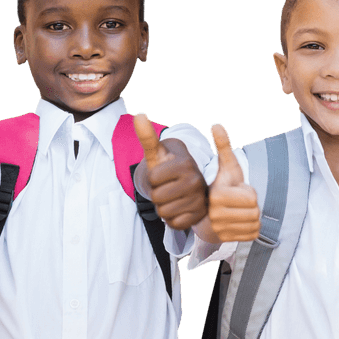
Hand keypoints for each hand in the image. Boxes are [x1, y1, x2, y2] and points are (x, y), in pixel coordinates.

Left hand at [134, 112, 206, 229]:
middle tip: (167, 186)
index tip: (163, 173)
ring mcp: (200, 200)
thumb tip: (139, 115)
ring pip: (164, 211)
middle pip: (157, 197)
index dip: (152, 177)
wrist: (182, 183)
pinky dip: (171, 218)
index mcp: (186, 164)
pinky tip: (177, 207)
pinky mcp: (199, 216)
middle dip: (156, 193)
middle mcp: (196, 181)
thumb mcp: (156, 153)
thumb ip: (147, 136)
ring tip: (172, 196)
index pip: (153, 178)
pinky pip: (173, 223)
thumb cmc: (167, 167)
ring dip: (163, 206)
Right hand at [207, 123, 259, 241]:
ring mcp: (220, 229)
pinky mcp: (226, 239)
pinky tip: (239, 222)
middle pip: (255, 212)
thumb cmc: (222, 186)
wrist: (208, 213)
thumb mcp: (227, 167)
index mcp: (217, 195)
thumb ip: (224, 146)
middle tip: (239, 202)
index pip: (252, 197)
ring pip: (255, 224)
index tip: (236, 191)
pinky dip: (251, 229)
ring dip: (252, 217)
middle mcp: (215, 214)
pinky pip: (252, 234)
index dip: (249, 192)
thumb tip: (217, 124)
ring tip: (239, 211)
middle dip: (252, 206)